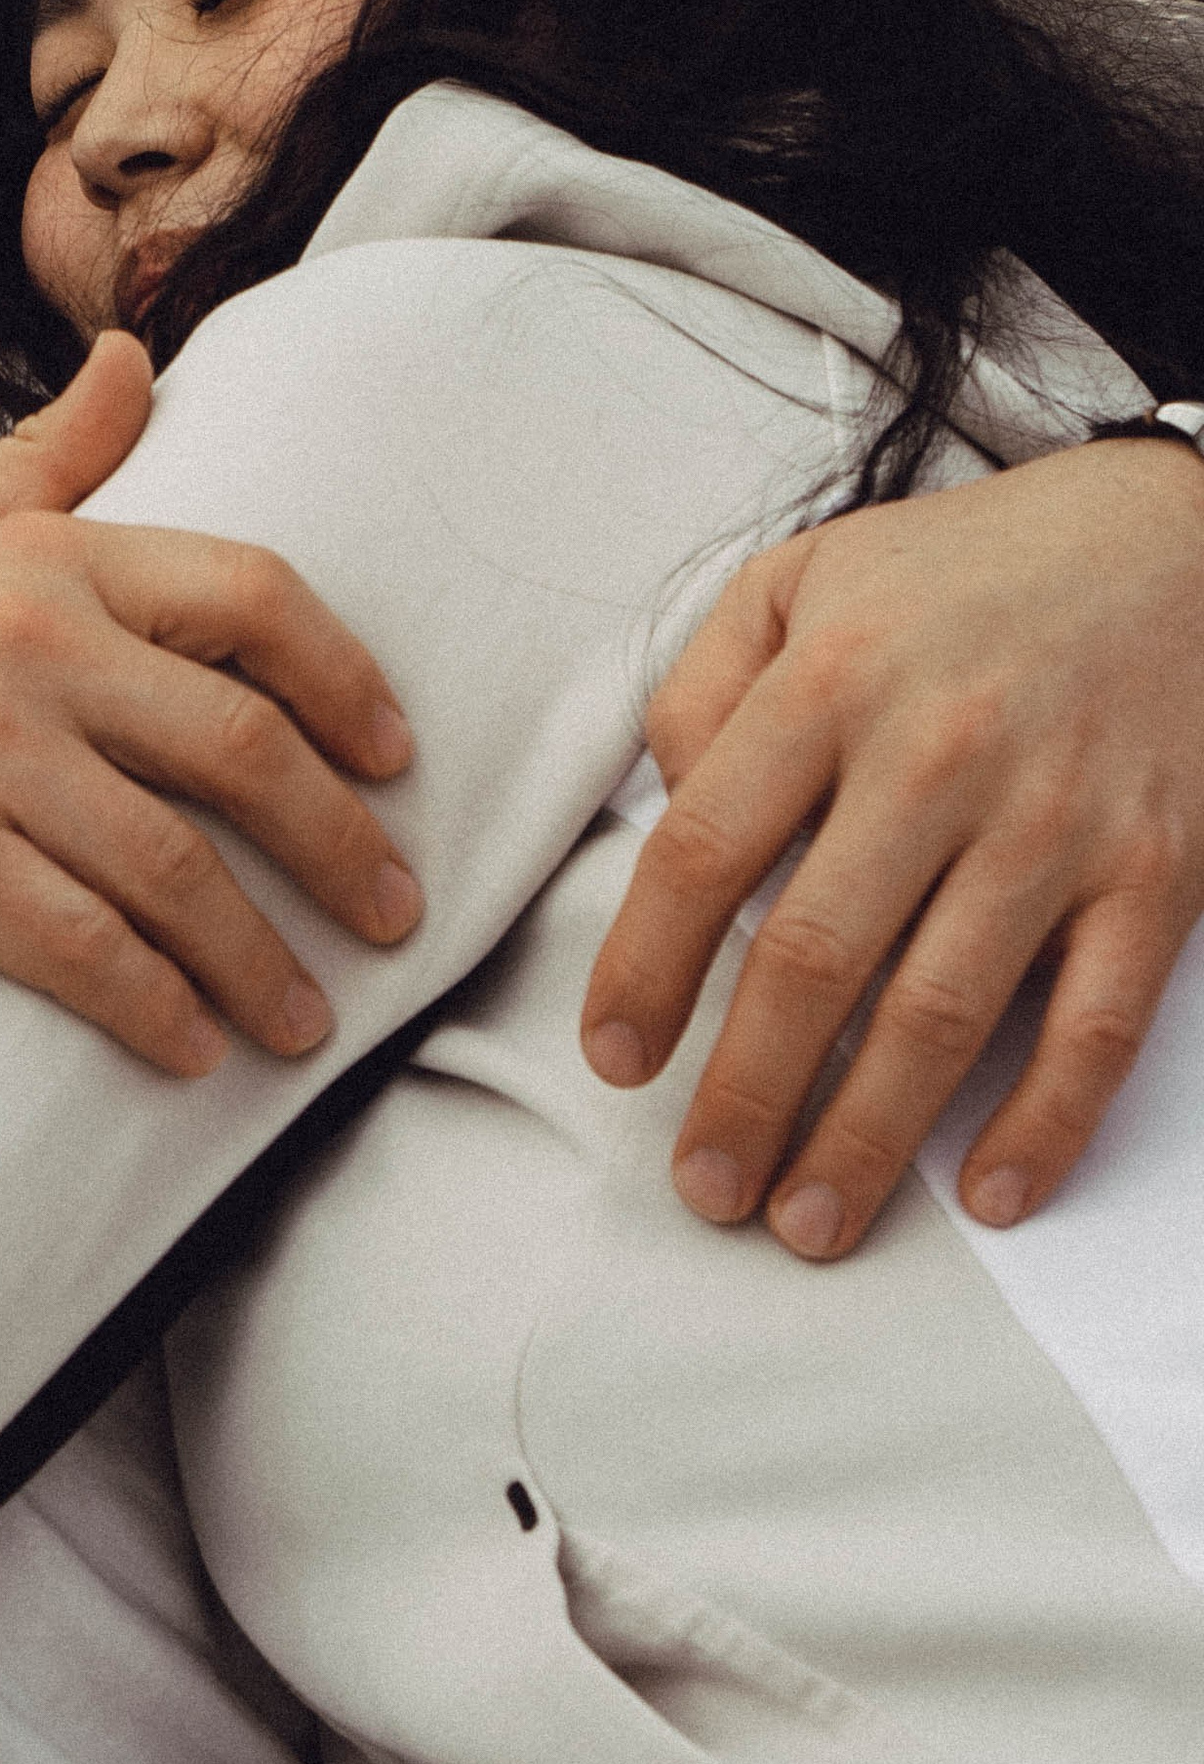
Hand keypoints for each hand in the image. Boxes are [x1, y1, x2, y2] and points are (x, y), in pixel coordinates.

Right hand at [0, 333, 419, 1077]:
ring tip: (304, 1020)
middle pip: (244, 750)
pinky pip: (81, 949)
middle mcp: (23, 638)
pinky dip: (153, 1010)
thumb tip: (140, 355)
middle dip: (341, 849)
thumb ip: (56, 451)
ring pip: (176, 872)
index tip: (395, 756)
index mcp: (46, 554)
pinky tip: (189, 1052)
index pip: (252, 597)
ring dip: (261, 962)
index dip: (346, 680)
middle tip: (394, 914)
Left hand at [580, 439, 1203, 1257]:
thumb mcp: (798, 580)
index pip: (704, 848)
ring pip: (941, 1013)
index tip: (615, 1058)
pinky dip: (1041, 1121)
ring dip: (864, 1138)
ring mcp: (1055, 821)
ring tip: (804, 1221)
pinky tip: (983, 1190)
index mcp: (833, 680)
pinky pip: (1093, 1025)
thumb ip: (705, 689)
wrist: (1164, 541)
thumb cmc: (957, 576)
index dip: (646, 967)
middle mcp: (939, 753)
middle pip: (814, 957)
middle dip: (746, 1093)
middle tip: (703, 1187)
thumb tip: (670, 812)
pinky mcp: (1156, 874)